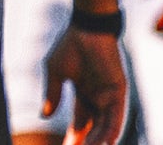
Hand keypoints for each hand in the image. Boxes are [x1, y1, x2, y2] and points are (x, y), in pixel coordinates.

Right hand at [43, 26, 127, 144]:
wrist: (85, 29)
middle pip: (93, 128)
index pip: (80, 123)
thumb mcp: (55, 73)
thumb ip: (52, 94)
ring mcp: (109, 95)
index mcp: (84, 94)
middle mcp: (98, 98)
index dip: (73, 137)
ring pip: (106, 125)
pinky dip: (113, 130)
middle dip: (85, 142)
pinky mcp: (118, 91)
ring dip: (99, 140)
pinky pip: (117, 115)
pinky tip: (107, 142)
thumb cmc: (70, 46)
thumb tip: (44, 116)